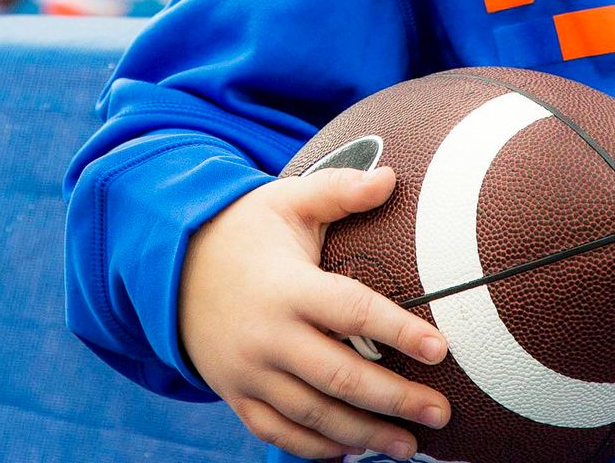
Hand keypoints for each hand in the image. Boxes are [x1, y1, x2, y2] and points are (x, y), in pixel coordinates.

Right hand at [178, 166, 450, 459]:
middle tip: (441, 412)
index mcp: (287, 287)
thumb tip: (391, 177)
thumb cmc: (245, 230)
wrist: (173, 267)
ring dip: (364, 434)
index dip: (397, 331)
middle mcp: (268, 336)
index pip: (350, 312)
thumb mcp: (288, 201)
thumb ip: (340, 190)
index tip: (440, 349)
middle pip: (338, 376)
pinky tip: (353, 451)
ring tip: (411, 446)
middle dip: (394, 399)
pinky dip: (316, 448)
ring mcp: (249, 372)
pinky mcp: (236, 395)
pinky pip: (278, 433)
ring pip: (313, 414)